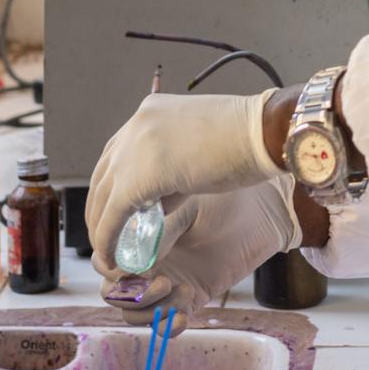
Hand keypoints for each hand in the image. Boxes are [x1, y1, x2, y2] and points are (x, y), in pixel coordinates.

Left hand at [87, 90, 282, 268]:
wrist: (267, 133)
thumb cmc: (248, 139)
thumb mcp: (198, 145)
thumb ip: (172, 165)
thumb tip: (155, 198)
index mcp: (150, 112)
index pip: (117, 151)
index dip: (113, 183)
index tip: (116, 207)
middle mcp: (136, 125)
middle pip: (103, 173)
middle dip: (101, 207)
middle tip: (108, 232)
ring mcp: (135, 147)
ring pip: (102, 195)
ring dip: (102, 226)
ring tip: (111, 250)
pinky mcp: (140, 176)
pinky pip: (114, 214)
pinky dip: (109, 238)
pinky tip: (114, 257)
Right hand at [96, 175, 301, 325]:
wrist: (263, 212)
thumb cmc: (225, 198)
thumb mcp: (187, 207)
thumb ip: (161, 233)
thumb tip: (138, 263)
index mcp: (139, 235)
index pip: (107, 260)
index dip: (109, 268)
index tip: (127, 269)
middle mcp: (148, 261)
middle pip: (115, 293)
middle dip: (131, 294)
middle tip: (163, 280)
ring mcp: (167, 282)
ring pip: (135, 313)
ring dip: (150, 310)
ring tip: (178, 290)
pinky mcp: (189, 299)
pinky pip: (165, 324)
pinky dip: (167, 327)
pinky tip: (184, 315)